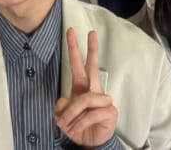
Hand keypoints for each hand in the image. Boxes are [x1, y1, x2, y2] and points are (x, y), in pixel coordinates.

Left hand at [53, 28, 116, 146]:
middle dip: (92, 49)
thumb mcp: (62, 117)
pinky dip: (80, 123)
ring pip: (84, 99)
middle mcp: (93, 90)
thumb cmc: (78, 126)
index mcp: (81, 87)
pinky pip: (91, 114)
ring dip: (72, 114)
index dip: (74, 49)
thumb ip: (60, 107)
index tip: (72, 32)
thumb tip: (66, 102)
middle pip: (93, 67)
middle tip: (91, 33)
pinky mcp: (110, 112)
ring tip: (66, 125)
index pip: (78, 65)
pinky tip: (76, 130)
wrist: (89, 143)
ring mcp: (103, 100)